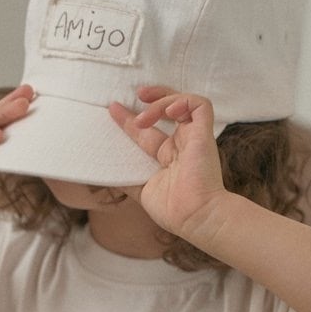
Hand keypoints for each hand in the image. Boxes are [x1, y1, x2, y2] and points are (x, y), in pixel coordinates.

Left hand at [108, 86, 228, 239]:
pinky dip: (183, 101)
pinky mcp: (204, 134)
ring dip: (161, 101)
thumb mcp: (141, 191)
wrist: (193, 217)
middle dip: (153, 96)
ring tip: (143, 117)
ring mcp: (194, 138)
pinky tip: (169, 112)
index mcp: (168, 157)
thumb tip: (105, 171)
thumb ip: (126, 178)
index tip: (113, 109)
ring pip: (183, 102)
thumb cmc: (172, 210)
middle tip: (136, 94)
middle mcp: (182, 144)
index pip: (148, 130)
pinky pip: (200, 105)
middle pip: (168, 109)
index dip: (129, 119)